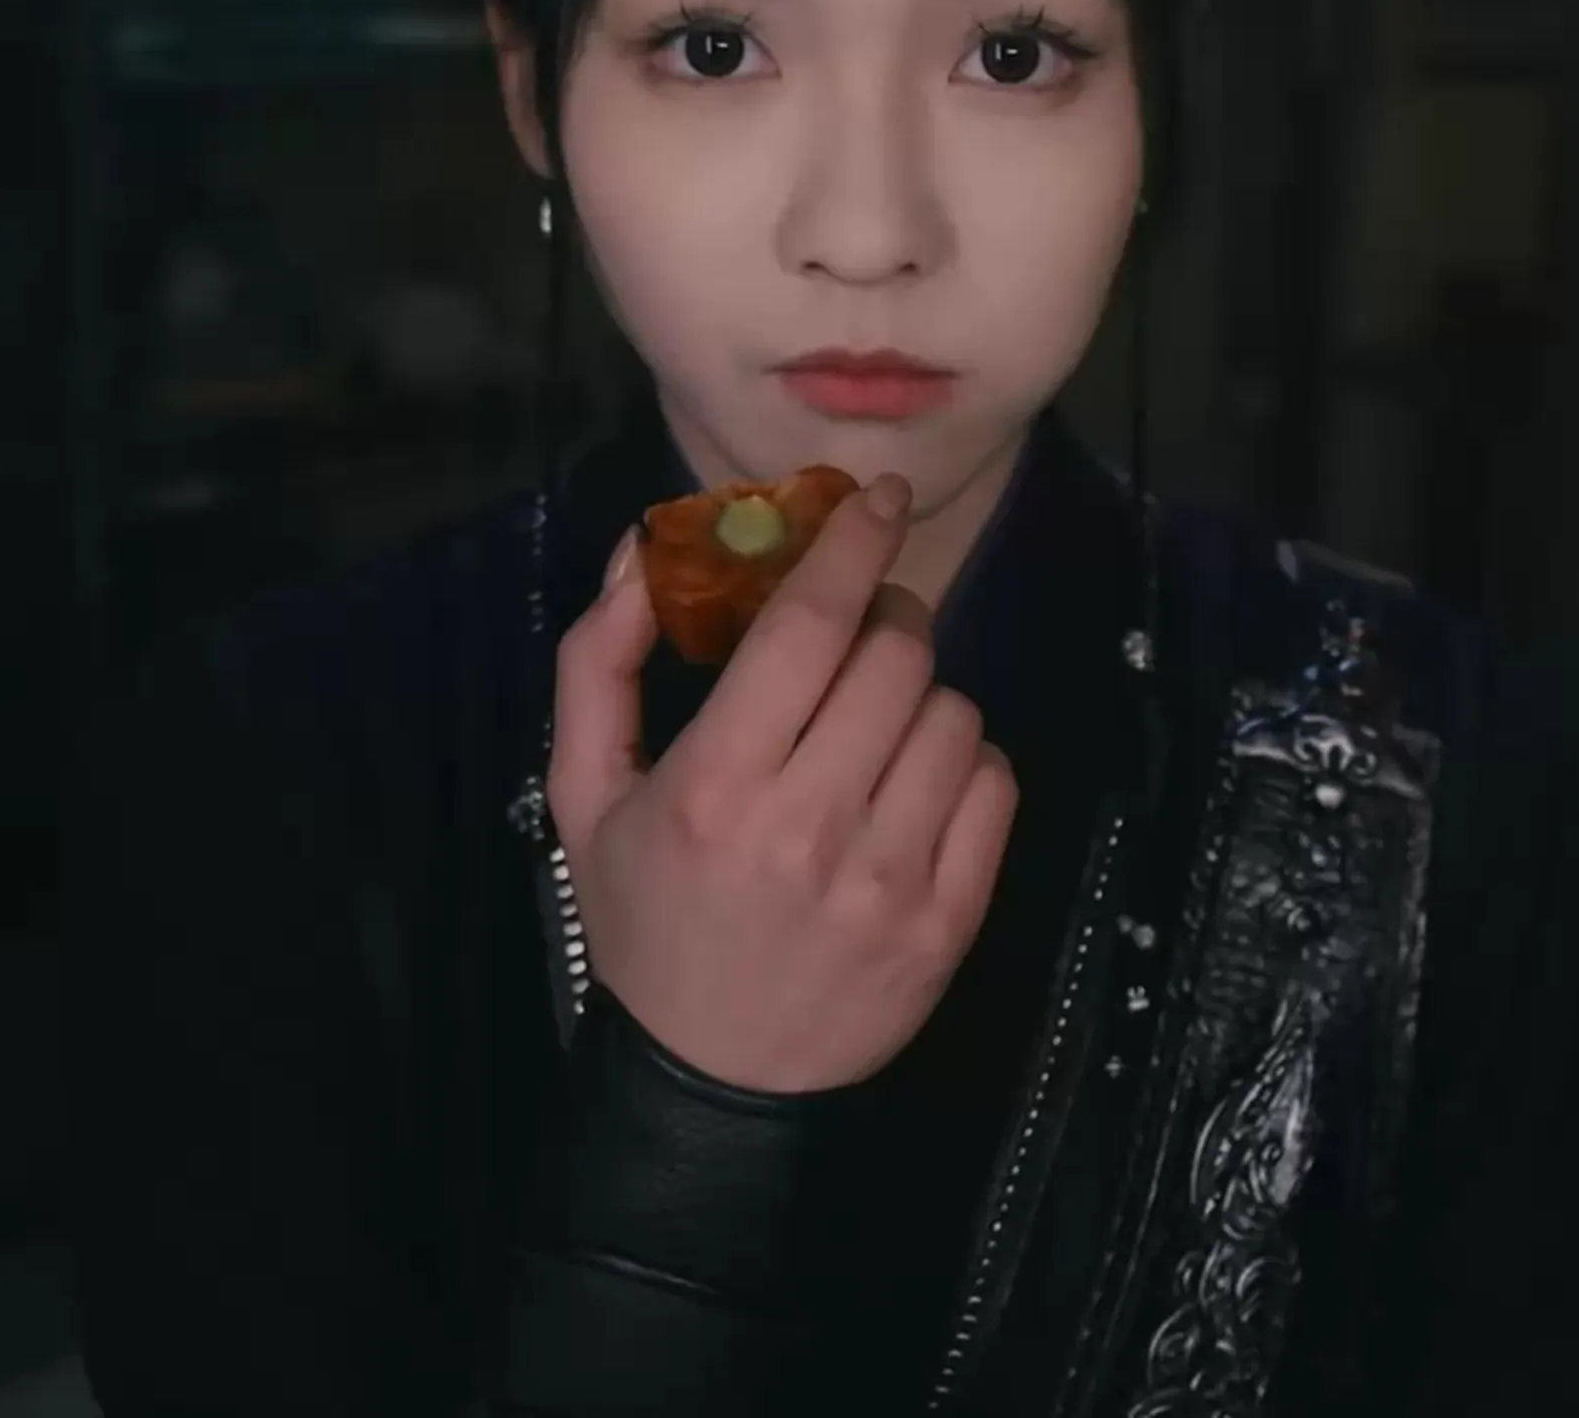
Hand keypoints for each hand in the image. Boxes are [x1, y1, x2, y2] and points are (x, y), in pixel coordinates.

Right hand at [544, 473, 1017, 1094]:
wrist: (708, 1081)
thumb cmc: (645, 921)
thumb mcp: (584, 796)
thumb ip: (599, 666)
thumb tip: (639, 550)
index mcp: (717, 783)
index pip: (812, 623)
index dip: (853, 541)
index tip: (876, 497)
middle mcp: (809, 824)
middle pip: (897, 654)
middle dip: (886, 619)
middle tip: (862, 636)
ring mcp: (889, 877)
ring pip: (952, 712)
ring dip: (920, 697)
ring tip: (877, 731)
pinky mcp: (948, 922)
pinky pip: (995, 785)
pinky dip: (964, 765)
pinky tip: (914, 790)